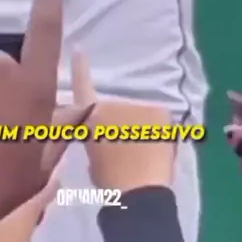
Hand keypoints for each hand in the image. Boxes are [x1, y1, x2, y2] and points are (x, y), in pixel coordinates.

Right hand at [71, 51, 175, 191]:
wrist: (138, 192)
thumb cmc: (110, 181)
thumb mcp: (92, 155)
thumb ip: (95, 135)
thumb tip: (106, 130)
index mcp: (91, 117)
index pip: (82, 87)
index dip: (80, 69)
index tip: (80, 50)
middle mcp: (112, 105)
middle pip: (120, 110)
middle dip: (124, 123)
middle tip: (128, 151)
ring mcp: (137, 105)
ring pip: (141, 115)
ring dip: (142, 128)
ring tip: (144, 154)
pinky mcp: (159, 111)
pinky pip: (159, 120)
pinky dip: (161, 131)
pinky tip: (158, 149)